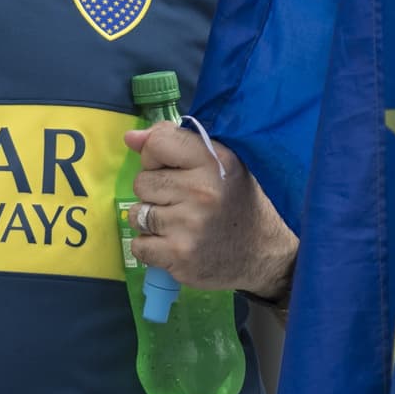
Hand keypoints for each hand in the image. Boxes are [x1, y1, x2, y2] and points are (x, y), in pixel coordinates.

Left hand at [125, 122, 297, 306]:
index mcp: (215, 161)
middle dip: (155, 192)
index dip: (156, 156)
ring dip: (151, 221)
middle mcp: (202, 191)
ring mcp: (189, 225)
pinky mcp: (179, 255)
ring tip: (178, 223)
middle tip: (182, 202)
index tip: (172, 169)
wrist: (264, 253)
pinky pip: (138, 245)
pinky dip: (150, 247)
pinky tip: (174, 243)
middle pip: (142, 182)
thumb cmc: (236, 201)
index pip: (157, 143)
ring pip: (136, 214)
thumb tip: (130, 138)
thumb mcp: (219, 163)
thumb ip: (175, 143)